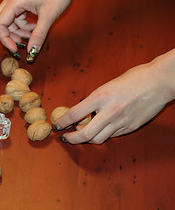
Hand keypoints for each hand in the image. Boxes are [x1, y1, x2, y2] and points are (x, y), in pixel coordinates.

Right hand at [0, 0, 83, 53]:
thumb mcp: (49, 16)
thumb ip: (38, 35)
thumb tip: (31, 51)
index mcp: (14, 1)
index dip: (5, 39)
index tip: (16, 49)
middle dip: (8, 35)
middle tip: (20, 44)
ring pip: (8, 19)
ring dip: (17, 30)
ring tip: (31, 36)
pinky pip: (16, 15)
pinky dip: (22, 24)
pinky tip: (34, 28)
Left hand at [55, 52, 174, 143]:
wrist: (160, 82)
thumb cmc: (134, 78)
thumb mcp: (107, 85)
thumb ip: (95, 99)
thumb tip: (83, 110)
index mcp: (101, 97)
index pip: (75, 114)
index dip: (62, 122)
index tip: (57, 125)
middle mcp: (109, 112)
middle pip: (85, 134)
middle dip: (72, 138)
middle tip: (66, 137)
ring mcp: (121, 122)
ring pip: (98, 139)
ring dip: (87, 139)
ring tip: (81, 134)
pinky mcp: (130, 127)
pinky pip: (112, 136)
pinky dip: (103, 135)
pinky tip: (100, 130)